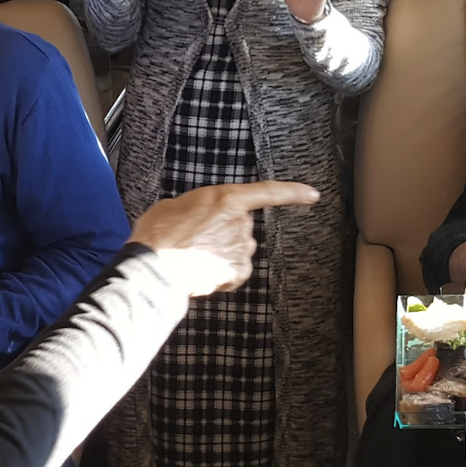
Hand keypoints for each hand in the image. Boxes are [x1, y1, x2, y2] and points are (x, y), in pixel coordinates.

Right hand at [129, 181, 318, 293]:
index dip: (293, 193)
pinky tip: (202, 272)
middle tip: (194, 239)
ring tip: (192, 256)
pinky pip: (235, 271)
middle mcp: (241, 224)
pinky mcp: (238, 272)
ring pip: (237, 250)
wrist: (153, 266)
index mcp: (227, 199)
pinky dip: (222, 274)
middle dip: (223, 233)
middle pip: (241, 227)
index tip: (312, 195)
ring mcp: (242, 249)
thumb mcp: (177, 205)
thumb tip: (201, 217)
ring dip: (220, 253)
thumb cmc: (158, 234)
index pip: (268, 192)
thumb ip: (201, 207)